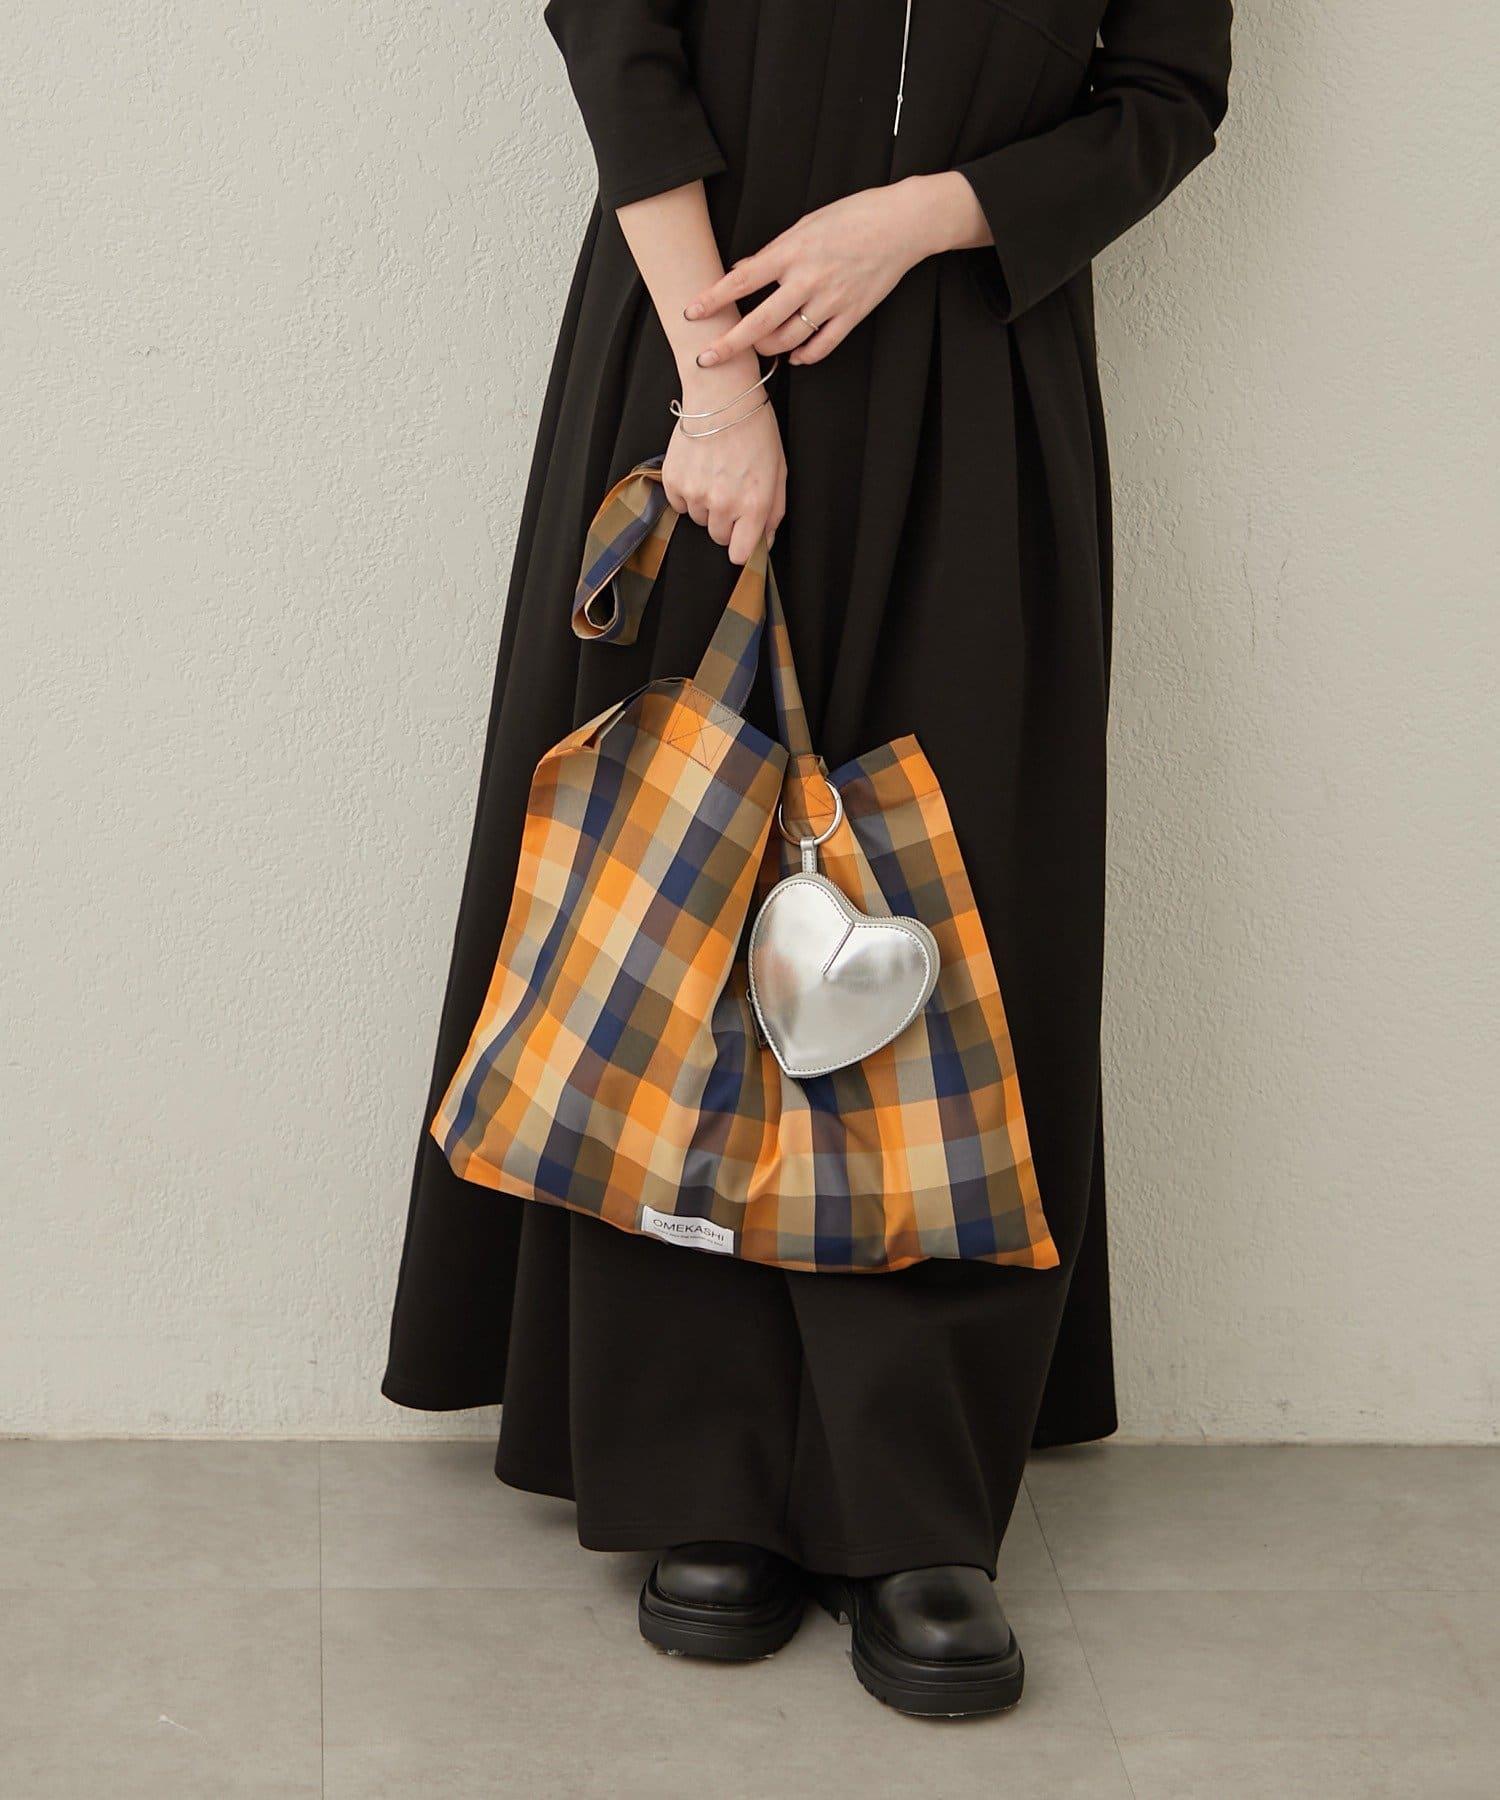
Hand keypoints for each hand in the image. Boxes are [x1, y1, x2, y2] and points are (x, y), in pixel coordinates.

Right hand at [661, 355, 787, 565]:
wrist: (722, 396)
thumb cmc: (754, 431)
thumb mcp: (778, 471)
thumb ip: (774, 512)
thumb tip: (765, 542)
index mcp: (754, 504)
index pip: (740, 554)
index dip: (741, 547)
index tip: (742, 537)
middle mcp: (723, 503)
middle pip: (718, 537)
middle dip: (725, 522)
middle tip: (731, 491)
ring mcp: (695, 493)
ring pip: (699, 519)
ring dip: (706, 505)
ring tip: (715, 474)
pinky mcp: (674, 481)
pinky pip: (679, 504)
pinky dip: (687, 492)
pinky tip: (699, 468)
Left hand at [685, 177, 953, 367]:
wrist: (902, 223)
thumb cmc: (852, 216)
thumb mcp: (806, 224)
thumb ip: (772, 252)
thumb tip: (741, 270)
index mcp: (792, 251)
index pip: (743, 280)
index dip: (714, 298)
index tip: (691, 313)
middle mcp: (809, 278)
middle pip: (760, 321)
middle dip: (729, 344)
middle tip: (705, 359)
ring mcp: (832, 300)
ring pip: (788, 339)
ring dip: (766, 349)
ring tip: (755, 348)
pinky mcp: (853, 314)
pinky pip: (822, 346)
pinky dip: (803, 355)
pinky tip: (793, 356)